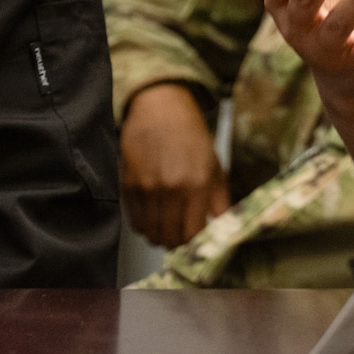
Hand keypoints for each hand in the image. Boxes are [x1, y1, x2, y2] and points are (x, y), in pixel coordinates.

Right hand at [119, 82, 229, 247]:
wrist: (161, 109)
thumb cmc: (190, 136)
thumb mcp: (215, 166)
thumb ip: (220, 202)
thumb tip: (224, 230)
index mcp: (197, 184)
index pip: (193, 234)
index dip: (195, 244)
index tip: (196, 242)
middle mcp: (171, 188)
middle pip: (170, 238)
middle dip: (177, 243)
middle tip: (181, 236)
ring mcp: (147, 188)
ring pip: (151, 233)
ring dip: (159, 236)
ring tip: (167, 226)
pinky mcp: (128, 185)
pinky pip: (135, 221)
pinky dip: (145, 225)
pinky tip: (154, 215)